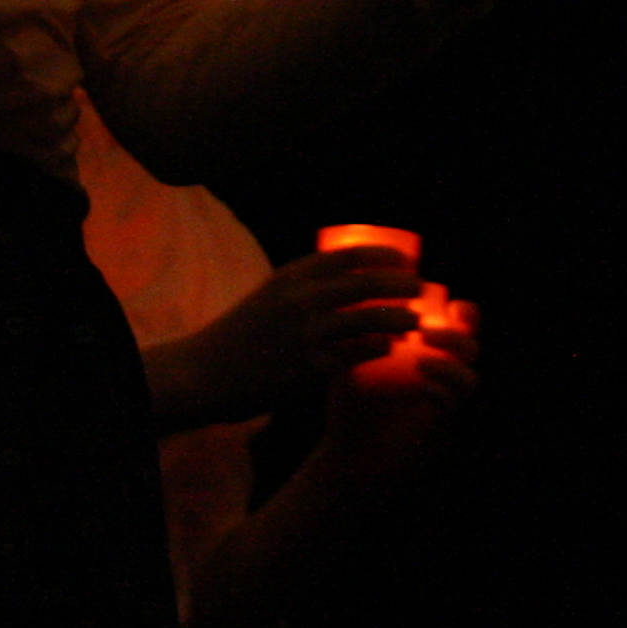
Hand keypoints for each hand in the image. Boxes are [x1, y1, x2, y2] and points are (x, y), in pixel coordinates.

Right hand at [150, 246, 424, 427]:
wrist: (206, 373)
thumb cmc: (243, 332)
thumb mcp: (272, 293)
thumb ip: (307, 284)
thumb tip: (352, 276)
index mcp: (293, 275)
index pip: (352, 254)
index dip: (387, 256)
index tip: (407, 262)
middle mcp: (302, 299)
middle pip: (369, 283)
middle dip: (402, 284)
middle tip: (420, 289)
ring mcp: (308, 335)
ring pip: (372, 319)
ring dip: (400, 318)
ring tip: (414, 320)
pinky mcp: (311, 369)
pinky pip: (359, 354)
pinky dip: (380, 348)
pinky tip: (389, 347)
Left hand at [318, 297, 479, 478]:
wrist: (346, 455)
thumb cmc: (353, 403)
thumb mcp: (354, 359)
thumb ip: (358, 328)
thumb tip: (345, 286)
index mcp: (433, 355)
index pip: (465, 327)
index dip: (464, 311)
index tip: (443, 300)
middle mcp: (445, 379)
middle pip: (474, 347)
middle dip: (458, 334)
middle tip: (427, 329)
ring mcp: (445, 408)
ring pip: (471, 379)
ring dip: (450, 363)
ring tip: (421, 358)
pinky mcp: (438, 433)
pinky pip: (452, 407)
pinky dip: (438, 390)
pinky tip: (419, 382)